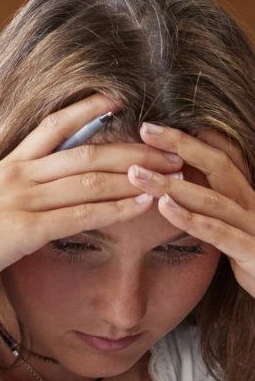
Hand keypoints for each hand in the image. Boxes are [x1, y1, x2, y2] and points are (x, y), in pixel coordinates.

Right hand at [0, 94, 184, 307]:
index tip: (120, 97)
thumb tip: (25, 203)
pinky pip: (80, 216)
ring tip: (169, 173)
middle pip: (86, 152)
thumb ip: (5, 201)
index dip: (88, 109)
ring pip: (89, 181)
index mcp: (3, 169)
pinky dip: (115, 210)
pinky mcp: (24, 231)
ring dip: (135, 177)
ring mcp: (20, 203)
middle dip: (133, 148)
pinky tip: (142, 206)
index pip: (51, 127)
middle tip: (171, 145)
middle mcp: (16, 178)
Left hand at [130, 124, 254, 295]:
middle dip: (180, 146)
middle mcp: (252, 205)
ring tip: (137, 173)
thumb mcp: (235, 233)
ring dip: (172, 184)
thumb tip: (177, 194)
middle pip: (218, 166)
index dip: (190, 141)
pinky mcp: (252, 252)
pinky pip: (218, 232)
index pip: (220, 159)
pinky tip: (164, 207)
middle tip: (144, 129)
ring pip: (211, 198)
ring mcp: (254, 226)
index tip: (155, 127)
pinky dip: (190, 218)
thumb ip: (213, 213)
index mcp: (247, 198)